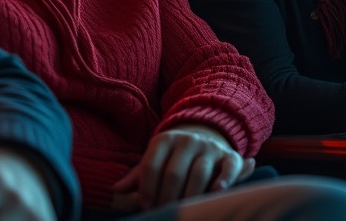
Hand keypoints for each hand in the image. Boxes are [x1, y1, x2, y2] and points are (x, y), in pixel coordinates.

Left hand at [110, 126, 252, 211]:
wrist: (206, 134)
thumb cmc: (174, 156)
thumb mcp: (155, 159)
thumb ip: (138, 176)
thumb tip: (115, 190)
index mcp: (165, 140)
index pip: (151, 165)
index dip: (146, 189)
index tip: (145, 207)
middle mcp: (188, 140)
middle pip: (174, 172)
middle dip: (166, 197)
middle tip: (162, 212)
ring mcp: (209, 147)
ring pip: (199, 172)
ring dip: (189, 195)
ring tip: (183, 210)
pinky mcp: (230, 156)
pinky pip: (228, 168)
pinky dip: (224, 180)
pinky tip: (215, 192)